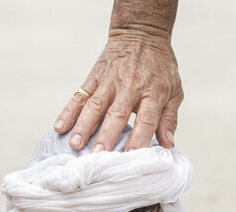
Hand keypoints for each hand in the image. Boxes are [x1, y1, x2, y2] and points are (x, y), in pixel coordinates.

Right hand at [54, 32, 182, 152]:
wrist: (141, 33)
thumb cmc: (160, 67)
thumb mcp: (174, 90)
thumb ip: (169, 119)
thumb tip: (167, 145)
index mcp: (153, 91)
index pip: (147, 118)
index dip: (139, 137)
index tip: (131, 154)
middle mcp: (130, 86)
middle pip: (116, 114)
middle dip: (106, 135)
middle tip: (97, 155)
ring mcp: (109, 81)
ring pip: (94, 105)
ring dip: (84, 126)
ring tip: (75, 144)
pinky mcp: (94, 77)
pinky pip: (79, 96)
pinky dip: (68, 112)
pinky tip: (60, 127)